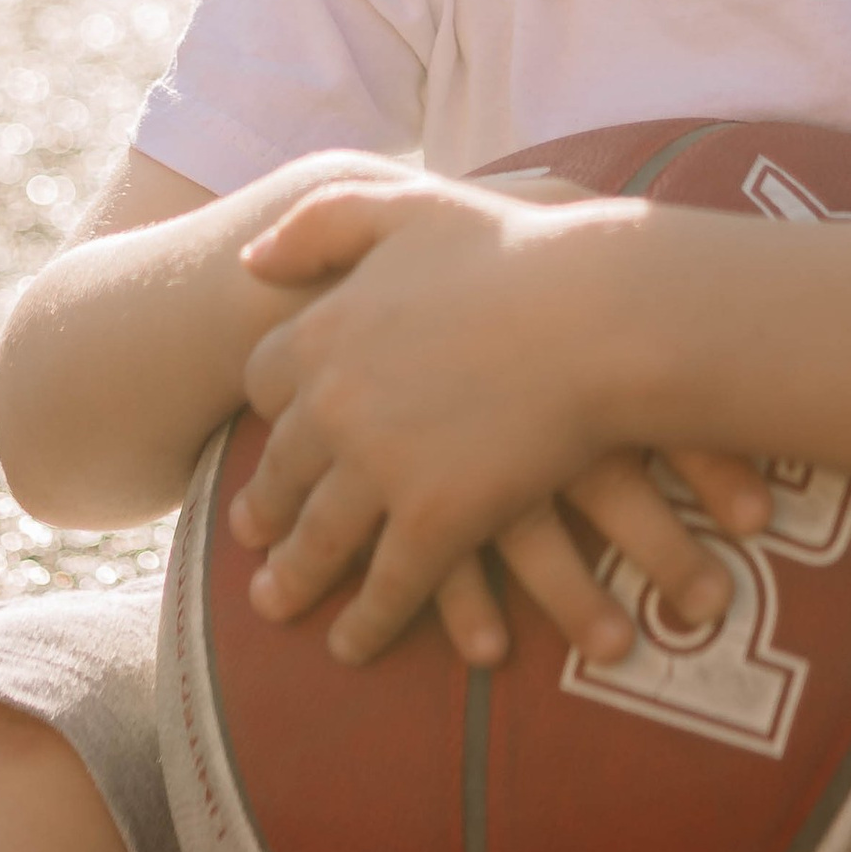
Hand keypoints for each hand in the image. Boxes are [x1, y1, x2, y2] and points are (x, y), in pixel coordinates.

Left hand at [230, 172, 772, 667]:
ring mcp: (378, 467)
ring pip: (320, 539)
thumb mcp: (409, 206)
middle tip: (250, 536)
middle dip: (263, 508)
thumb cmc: (521, 252)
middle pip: (281, 468)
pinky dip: (366, 622)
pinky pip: (386, 587)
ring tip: (276, 605)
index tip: (267, 437)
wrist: (600, 313)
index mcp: (324, 330)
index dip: (267, 414)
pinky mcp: (432, 520)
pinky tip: (352, 645)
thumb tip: (252, 259)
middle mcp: (333, 403)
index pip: (264, 382)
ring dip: (295, 578)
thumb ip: (324, 221)